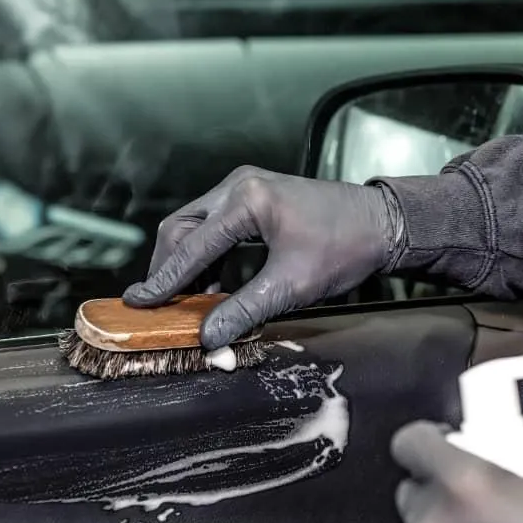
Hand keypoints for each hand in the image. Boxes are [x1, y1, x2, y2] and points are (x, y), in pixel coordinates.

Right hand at [122, 166, 403, 348]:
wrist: (383, 223)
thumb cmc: (346, 246)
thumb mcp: (292, 285)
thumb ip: (245, 310)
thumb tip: (209, 338)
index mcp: (246, 200)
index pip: (190, 246)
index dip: (163, 280)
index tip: (139, 303)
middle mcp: (239, 185)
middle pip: (182, 228)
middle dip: (168, 268)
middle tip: (158, 304)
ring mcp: (245, 187)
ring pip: (195, 224)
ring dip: (185, 261)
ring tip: (183, 299)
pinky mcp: (254, 196)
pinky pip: (214, 224)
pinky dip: (205, 253)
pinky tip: (209, 283)